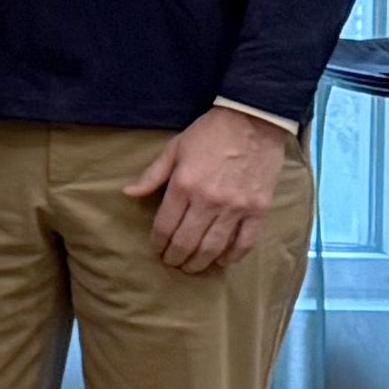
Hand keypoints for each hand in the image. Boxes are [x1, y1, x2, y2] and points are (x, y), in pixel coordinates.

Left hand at [130, 105, 292, 273]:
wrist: (253, 121)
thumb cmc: (210, 133)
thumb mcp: (174, 149)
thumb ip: (152, 175)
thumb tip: (129, 193)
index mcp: (184, 186)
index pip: (165, 226)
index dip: (158, 243)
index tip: (157, 249)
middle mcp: (209, 201)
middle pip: (187, 242)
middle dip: (176, 257)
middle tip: (172, 263)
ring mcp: (236, 207)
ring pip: (214, 247)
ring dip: (200, 262)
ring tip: (192, 267)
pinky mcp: (259, 209)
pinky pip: (245, 242)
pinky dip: (233, 256)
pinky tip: (223, 261)